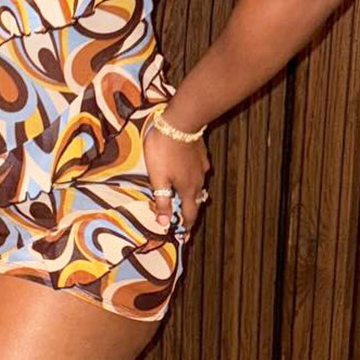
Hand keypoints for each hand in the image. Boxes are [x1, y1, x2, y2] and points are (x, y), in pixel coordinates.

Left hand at [141, 112, 210, 235]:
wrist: (180, 122)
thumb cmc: (165, 150)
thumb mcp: (158, 178)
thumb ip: (161, 200)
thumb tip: (163, 223)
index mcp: (187, 190)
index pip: (189, 214)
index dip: (187, 227)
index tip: (185, 237)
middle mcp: (198, 181)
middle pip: (195, 201)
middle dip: (189, 211)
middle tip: (182, 219)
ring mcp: (202, 167)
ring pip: (197, 186)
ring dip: (190, 194)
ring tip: (182, 197)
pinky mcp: (201, 155)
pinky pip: (197, 172)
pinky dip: (191, 178)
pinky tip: (185, 173)